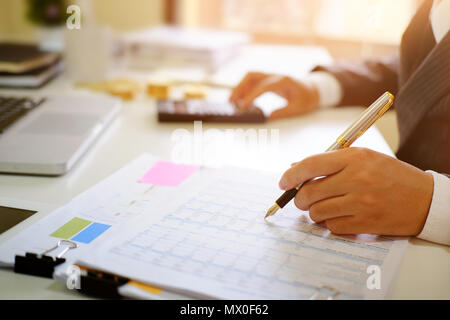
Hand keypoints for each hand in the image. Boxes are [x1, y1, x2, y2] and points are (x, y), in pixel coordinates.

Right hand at [229, 72, 319, 119]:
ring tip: (232, 101)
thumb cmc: (307, 98)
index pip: (263, 86)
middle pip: (252, 76)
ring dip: (239, 87)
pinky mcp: (268, 80)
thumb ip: (283, 112)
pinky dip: (245, 89)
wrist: (313, 89)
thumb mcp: (298, 108)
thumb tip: (267, 118)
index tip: (243, 106)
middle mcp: (275, 76)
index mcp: (283, 81)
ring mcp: (271, 76)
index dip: (251, 95)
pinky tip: (242, 101)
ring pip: (250, 77)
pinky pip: (253, 82)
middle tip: (231, 102)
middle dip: (239, 87)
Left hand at [279, 148, 433, 235]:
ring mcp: (360, 202)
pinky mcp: (365, 223)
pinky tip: (341, 216)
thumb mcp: (364, 158)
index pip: (310, 165)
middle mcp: (356, 179)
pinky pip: (332, 226)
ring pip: (317, 212)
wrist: (425, 199)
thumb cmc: (391, 176)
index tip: (282, 182)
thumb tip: (295, 168)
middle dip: (300, 198)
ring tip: (326, 207)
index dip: (291, 175)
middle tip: (304, 199)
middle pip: (308, 192)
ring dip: (315, 212)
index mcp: (354, 158)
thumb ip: (330, 162)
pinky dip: (331, 223)